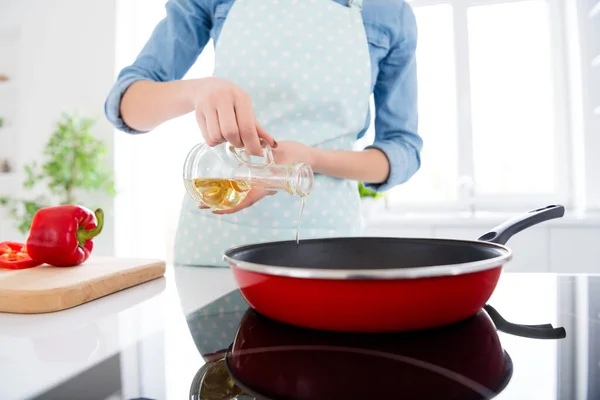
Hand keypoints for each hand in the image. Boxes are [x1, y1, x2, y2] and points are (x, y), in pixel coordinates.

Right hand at [193, 77, 274, 155]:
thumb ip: (257, 127)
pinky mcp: (198, 114)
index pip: (247, 127)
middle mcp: (223, 99)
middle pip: (230, 133)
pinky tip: (217, 131)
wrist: (206, 87)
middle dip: (237, 143)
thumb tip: (271, 144)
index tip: (257, 153)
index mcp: (240, 98)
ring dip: (225, 142)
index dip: (253, 144)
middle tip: (239, 141)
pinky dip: (215, 141)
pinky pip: (208, 138)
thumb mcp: (245, 108)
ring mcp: (208, 105)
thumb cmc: (231, 100)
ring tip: (227, 133)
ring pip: (217, 137)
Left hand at [198, 141, 316, 213]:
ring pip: (239, 194)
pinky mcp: (259, 178)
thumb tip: (255, 146)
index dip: (230, 207)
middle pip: (238, 200)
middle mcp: (262, 188)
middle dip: (219, 202)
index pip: (246, 201)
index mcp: (267, 186)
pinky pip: (243, 186)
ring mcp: (260, 184)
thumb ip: (268, 149)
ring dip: (221, 196)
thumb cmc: (298, 156)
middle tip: (200, 203)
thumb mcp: (282, 153)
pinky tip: (218, 184)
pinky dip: (229, 187)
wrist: (308, 157)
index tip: (214, 209)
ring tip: (203, 195)